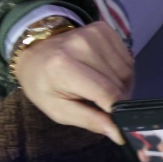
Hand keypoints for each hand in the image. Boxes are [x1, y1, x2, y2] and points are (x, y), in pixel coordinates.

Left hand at [14, 21, 132, 143]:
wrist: (35, 51)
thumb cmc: (43, 84)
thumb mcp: (58, 110)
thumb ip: (89, 120)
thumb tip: (118, 133)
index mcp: (64, 68)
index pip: (107, 92)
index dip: (117, 109)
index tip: (120, 122)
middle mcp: (82, 46)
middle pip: (120, 81)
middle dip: (118, 98)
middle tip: (104, 104)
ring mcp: (95, 33)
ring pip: (127, 70)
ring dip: (121, 84)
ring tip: (104, 88)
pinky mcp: (104, 28)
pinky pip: (126, 57)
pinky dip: (121, 70)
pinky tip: (106, 72)